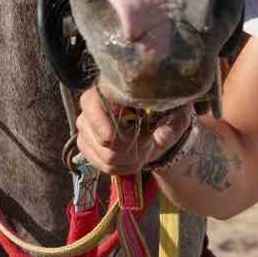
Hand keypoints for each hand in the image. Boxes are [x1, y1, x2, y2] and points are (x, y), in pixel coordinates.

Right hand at [74, 87, 193, 175]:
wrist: (153, 124)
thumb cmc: (162, 112)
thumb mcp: (173, 114)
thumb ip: (170, 124)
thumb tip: (162, 136)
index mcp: (107, 89)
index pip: (92, 105)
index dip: (111, 126)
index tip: (141, 136)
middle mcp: (89, 107)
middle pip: (104, 140)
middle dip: (132, 147)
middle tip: (149, 142)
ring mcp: (85, 128)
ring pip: (106, 156)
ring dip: (130, 159)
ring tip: (144, 150)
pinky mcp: (86, 145)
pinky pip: (102, 166)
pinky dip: (123, 167)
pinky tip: (135, 159)